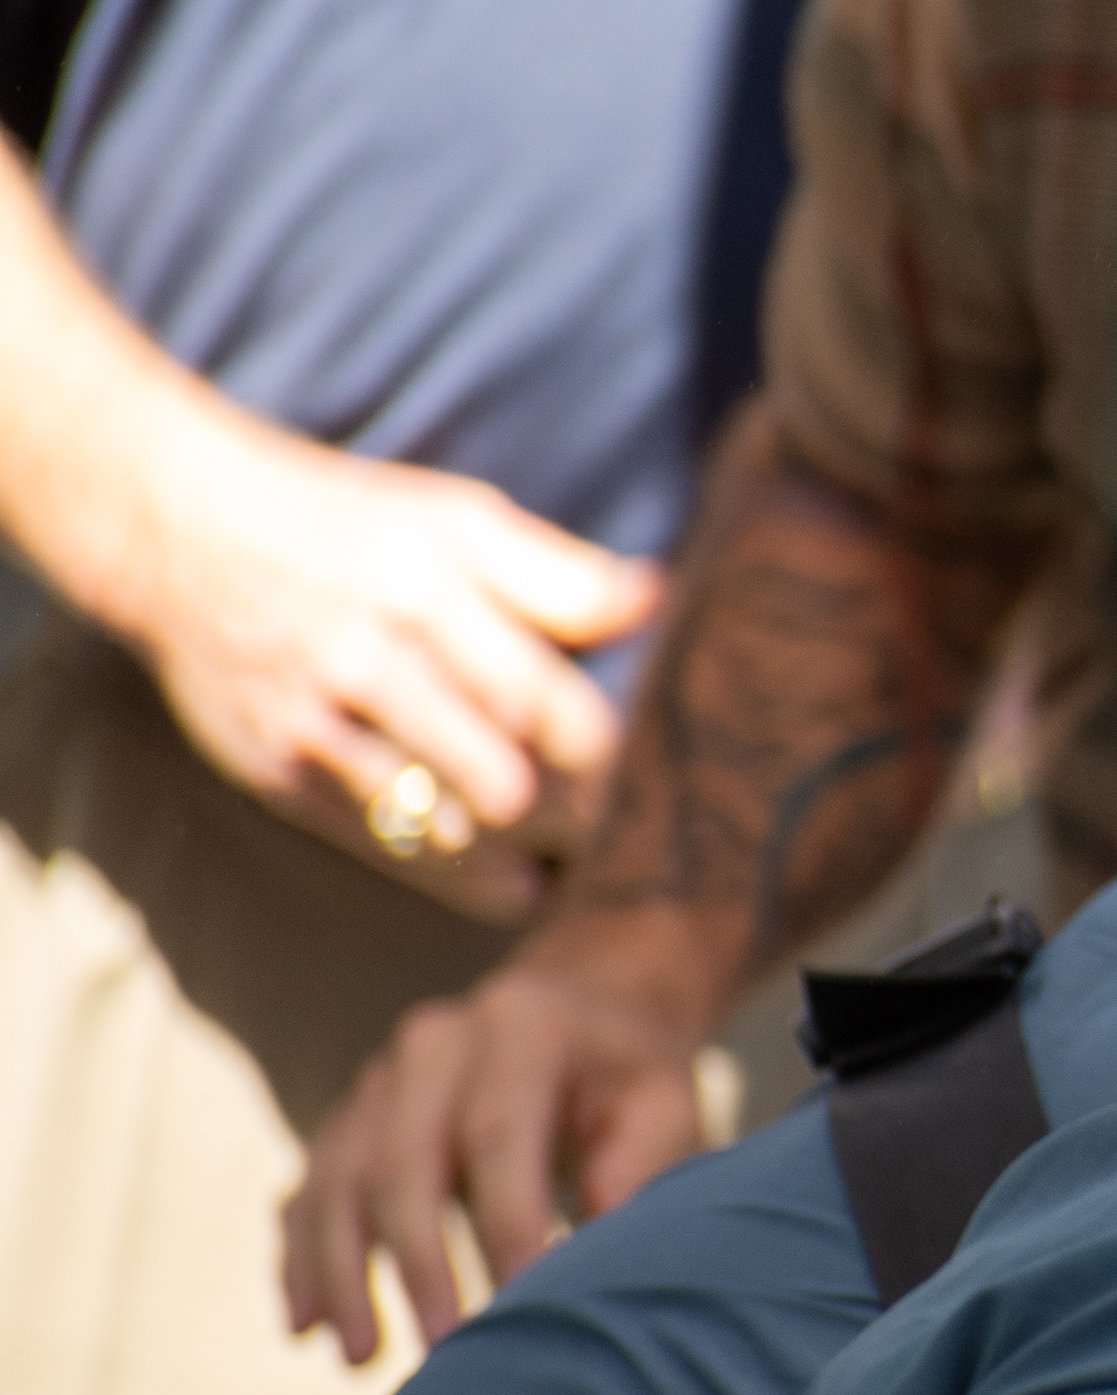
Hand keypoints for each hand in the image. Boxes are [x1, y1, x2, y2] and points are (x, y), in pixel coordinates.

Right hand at [112, 420, 660, 918]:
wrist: (181, 535)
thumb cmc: (351, 526)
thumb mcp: (457, 518)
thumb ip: (557, 572)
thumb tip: (656, 600)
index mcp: (428, 596)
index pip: (545, 706)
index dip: (606, 754)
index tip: (639, 766)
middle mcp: (370, 667)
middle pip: (507, 784)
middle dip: (574, 816)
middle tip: (612, 819)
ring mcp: (316, 730)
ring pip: (448, 832)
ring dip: (523, 854)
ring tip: (571, 850)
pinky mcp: (279, 776)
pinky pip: (386, 850)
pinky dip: (458, 873)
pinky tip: (510, 876)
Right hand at [281, 950, 708, 1360]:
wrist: (578, 1013)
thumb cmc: (627, 1078)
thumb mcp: (661, 1104)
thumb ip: (636, 1169)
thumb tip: (593, 1264)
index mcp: (519, 1027)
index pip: (498, 1132)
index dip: (505, 1223)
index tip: (523, 1303)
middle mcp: (434, 1045)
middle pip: (401, 1158)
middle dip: (416, 1263)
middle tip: (442, 1349)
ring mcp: (379, 1079)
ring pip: (337, 1180)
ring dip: (341, 1273)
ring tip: (362, 1358)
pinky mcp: (348, 1120)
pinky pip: (308, 1191)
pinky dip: (302, 1260)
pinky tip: (305, 1326)